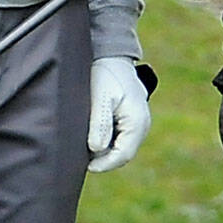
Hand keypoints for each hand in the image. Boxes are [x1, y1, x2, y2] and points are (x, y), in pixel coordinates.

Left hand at [87, 57, 150, 172]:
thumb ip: (99, 123)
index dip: (104, 164)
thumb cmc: (105, 74)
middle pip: (122, 154)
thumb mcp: (100, 97)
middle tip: (80, 156)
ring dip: (103, 150)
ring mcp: (138, 124)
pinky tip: (91, 132)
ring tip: (83, 141)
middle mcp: (142, 125)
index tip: (86, 166)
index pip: (123, 155)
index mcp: (137, 122)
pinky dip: (105, 140)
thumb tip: (96, 149)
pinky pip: (118, 139)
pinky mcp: (131, 121)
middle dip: (102, 158)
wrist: (112, 57)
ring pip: (120, 148)